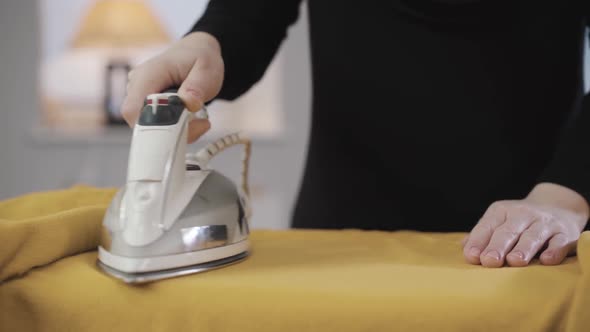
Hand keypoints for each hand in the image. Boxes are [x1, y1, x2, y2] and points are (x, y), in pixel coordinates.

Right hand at [121, 31, 224, 142]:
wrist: (196, 52)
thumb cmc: (199, 58)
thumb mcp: (206, 70)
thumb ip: (197, 87)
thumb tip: (188, 103)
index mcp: (149, 74)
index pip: (133, 110)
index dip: (153, 127)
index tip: (185, 126)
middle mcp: (137, 85)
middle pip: (140, 123)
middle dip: (170, 132)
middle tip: (200, 125)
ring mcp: (139, 95)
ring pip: (148, 127)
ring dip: (175, 131)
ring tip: (198, 119)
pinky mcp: (145, 104)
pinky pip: (155, 125)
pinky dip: (174, 129)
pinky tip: (190, 120)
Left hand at [463, 183, 588, 266]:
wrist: (558, 205)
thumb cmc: (519, 221)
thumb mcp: (498, 221)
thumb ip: (482, 235)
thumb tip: (465, 249)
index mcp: (501, 211)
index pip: (487, 226)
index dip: (479, 241)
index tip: (472, 257)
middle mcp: (522, 214)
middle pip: (508, 231)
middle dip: (498, 246)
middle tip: (489, 261)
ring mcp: (544, 223)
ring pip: (533, 236)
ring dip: (524, 249)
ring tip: (514, 261)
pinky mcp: (565, 233)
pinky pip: (559, 242)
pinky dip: (554, 251)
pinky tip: (546, 260)